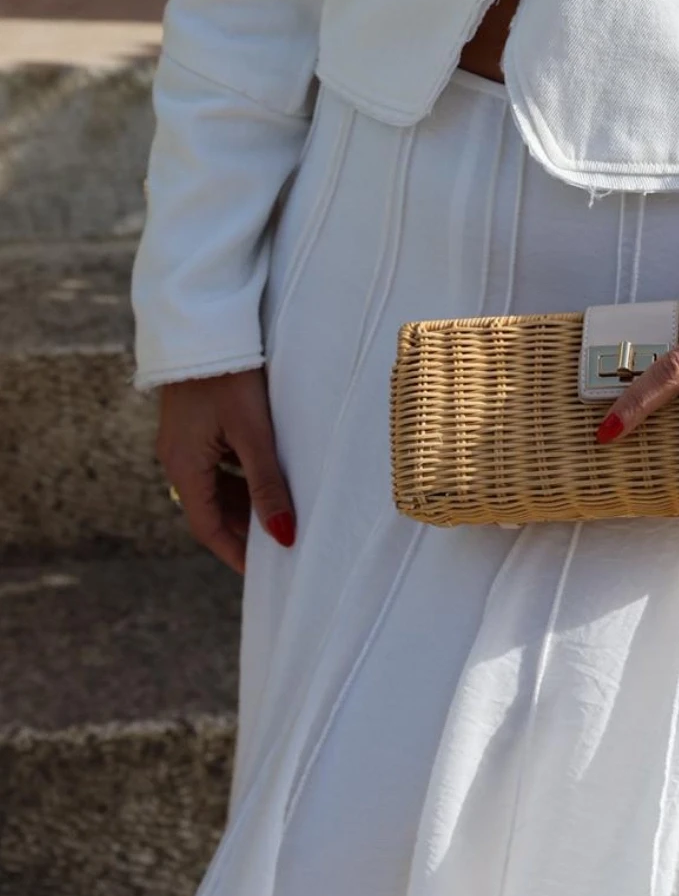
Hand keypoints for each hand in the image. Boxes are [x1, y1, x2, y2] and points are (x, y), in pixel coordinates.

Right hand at [156, 368, 295, 573]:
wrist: (203, 322)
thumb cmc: (229, 377)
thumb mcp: (252, 433)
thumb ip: (267, 484)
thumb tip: (283, 537)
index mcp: (183, 466)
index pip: (207, 526)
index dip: (234, 552)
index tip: (261, 572)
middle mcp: (177, 457)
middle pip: (209, 506)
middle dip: (242, 527)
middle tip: (278, 543)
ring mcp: (184, 438)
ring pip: (214, 483)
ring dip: (242, 499)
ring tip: (279, 510)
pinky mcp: (195, 420)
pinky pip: (216, 461)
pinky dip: (238, 474)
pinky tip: (265, 471)